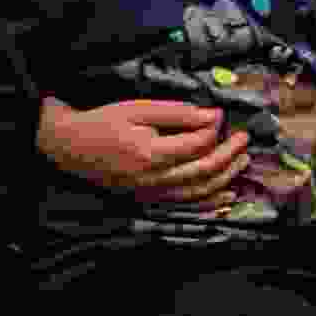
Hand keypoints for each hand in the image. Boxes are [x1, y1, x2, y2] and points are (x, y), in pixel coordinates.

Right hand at [38, 98, 248, 204]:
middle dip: (229, 155)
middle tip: (245, 139)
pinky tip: (226, 196)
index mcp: (151, 154)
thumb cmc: (104, 123)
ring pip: (199, 192)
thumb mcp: (139, 109)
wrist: (69, 147)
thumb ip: (178, 114)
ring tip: (243, 162)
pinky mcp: (148, 200)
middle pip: (204, 171)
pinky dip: (209, 203)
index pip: (197, 145)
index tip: (223, 116)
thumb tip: (213, 115)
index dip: (215, 130)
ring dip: (225, 178)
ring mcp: (151, 193)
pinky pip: (185, 206)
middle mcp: (154, 179)